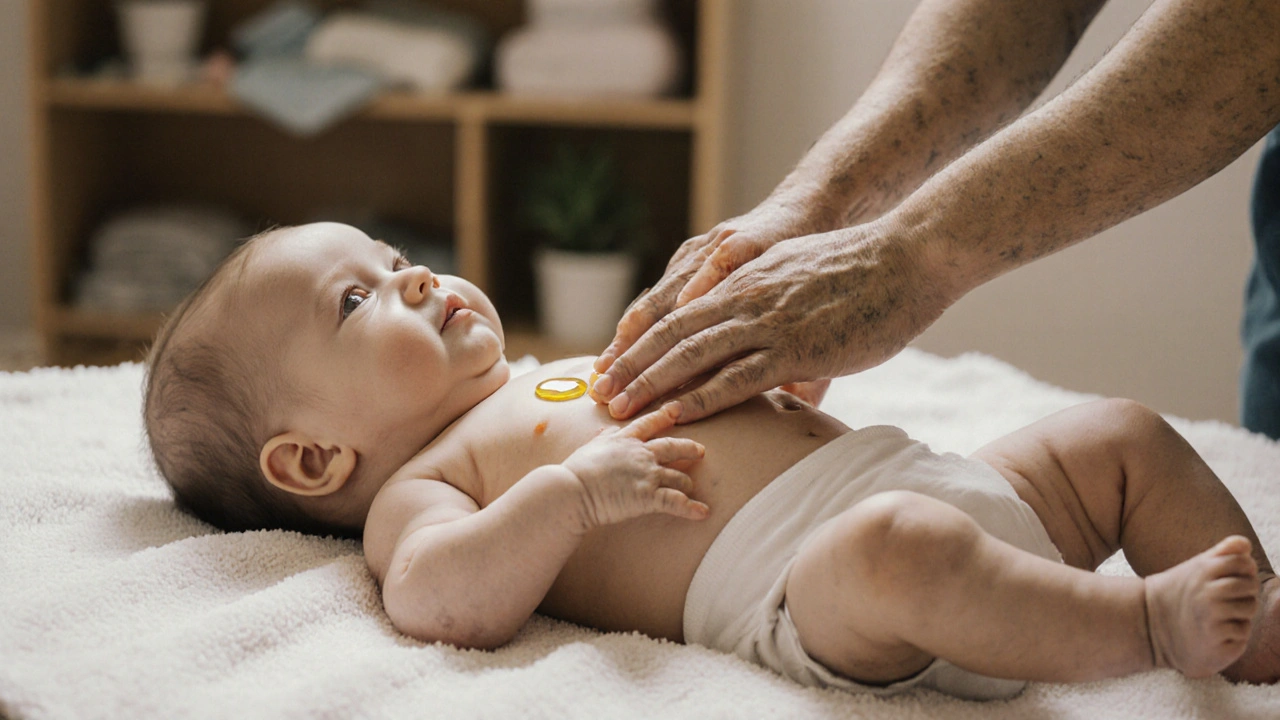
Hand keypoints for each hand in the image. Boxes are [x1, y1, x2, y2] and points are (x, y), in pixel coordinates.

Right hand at [562, 403, 709, 528]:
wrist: (572, 490)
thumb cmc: (575, 472)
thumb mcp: (589, 447)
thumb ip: (603, 438)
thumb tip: (609, 429)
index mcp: (625, 440)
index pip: (648, 424)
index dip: (664, 416)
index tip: (676, 410)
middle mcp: (640, 454)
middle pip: (672, 447)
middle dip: (689, 448)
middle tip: (701, 451)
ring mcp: (647, 474)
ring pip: (678, 476)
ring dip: (687, 483)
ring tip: (691, 489)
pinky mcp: (649, 496)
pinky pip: (676, 501)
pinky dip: (692, 508)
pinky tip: (703, 513)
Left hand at [590, 220, 954, 422]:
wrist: (909, 255)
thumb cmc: (867, 272)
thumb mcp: (804, 279)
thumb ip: (778, 308)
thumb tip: (771, 350)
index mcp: (744, 280)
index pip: (677, 311)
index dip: (641, 341)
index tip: (615, 364)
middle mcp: (744, 297)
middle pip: (670, 334)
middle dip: (630, 366)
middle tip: (598, 394)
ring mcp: (766, 321)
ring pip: (691, 356)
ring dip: (650, 386)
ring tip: (619, 412)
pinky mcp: (794, 347)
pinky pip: (734, 377)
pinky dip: (697, 400)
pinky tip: (672, 417)